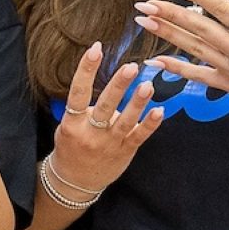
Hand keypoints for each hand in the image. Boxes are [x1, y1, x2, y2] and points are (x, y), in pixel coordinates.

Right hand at [48, 42, 164, 193]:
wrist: (75, 181)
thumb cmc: (72, 147)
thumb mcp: (68, 127)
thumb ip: (84, 109)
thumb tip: (111, 86)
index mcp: (72, 123)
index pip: (78, 92)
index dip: (86, 70)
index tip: (96, 48)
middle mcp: (90, 132)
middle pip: (105, 105)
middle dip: (118, 85)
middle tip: (130, 66)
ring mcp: (109, 143)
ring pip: (125, 121)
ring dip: (137, 102)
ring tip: (148, 84)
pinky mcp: (124, 152)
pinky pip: (139, 136)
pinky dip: (150, 124)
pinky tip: (159, 111)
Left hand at [137, 0, 228, 140]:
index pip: (222, 9)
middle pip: (199, 27)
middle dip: (169, 13)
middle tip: (144, 3)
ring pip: (193, 48)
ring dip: (166, 34)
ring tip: (143, 21)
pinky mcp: (228, 86)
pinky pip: (197, 75)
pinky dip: (175, 68)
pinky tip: (155, 61)